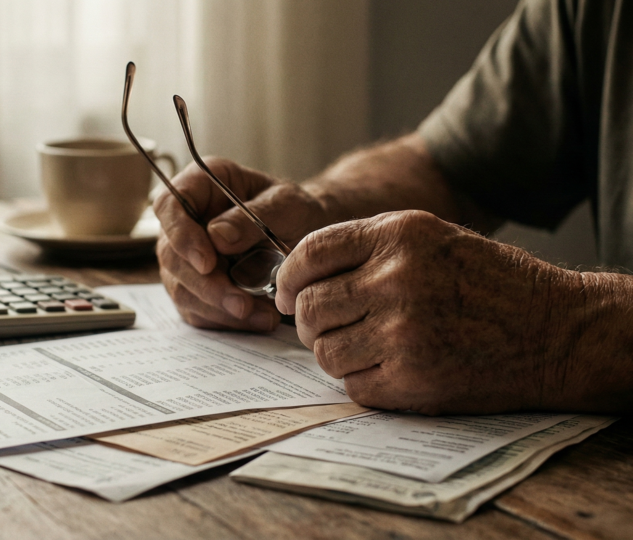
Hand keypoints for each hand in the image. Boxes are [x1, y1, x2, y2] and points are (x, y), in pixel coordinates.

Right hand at [154, 157, 324, 330]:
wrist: (306, 235)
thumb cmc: (294, 210)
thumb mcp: (287, 204)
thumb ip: (253, 216)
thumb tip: (217, 237)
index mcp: (201, 185)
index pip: (169, 206)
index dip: (181, 236)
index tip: (207, 263)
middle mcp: (185, 221)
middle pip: (172, 255)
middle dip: (206, 285)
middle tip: (241, 303)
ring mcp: (186, 257)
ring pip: (181, 288)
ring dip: (218, 307)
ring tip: (261, 314)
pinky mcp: (195, 287)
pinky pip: (198, 310)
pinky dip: (226, 320)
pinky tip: (257, 318)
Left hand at [274, 210, 585, 414]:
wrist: (555, 330)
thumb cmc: (488, 282)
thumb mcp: (431, 238)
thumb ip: (366, 248)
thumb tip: (297, 277)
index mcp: (398, 235)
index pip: (310, 253)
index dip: (287, 277)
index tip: (285, 293)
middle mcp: (396, 278)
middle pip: (309, 306)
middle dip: (308, 321)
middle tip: (327, 327)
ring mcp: (403, 330)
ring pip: (324, 350)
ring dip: (335, 354)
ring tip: (366, 348)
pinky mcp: (413, 377)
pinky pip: (352, 385)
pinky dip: (363, 382)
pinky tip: (391, 369)